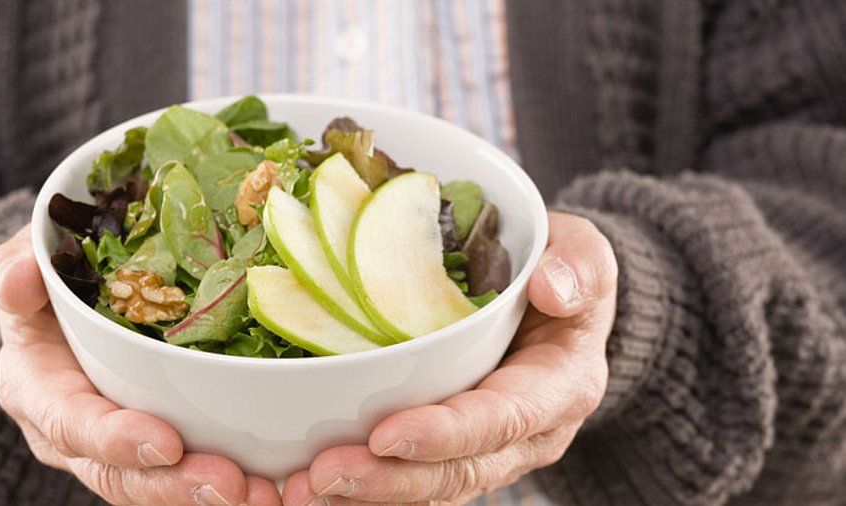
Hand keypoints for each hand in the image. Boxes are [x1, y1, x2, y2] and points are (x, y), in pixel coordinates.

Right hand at [0, 225, 281, 505]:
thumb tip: (19, 282)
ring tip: (264, 494)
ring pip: (160, 485)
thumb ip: (16, 270)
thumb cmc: (53, 278)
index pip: (71, 424)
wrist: (74, 296)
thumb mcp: (28, 263)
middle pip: (121, 475)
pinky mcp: (160, 443)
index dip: (114, 439)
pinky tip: (275, 483)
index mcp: (39, 389)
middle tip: (233, 485)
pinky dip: (233, 480)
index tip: (165, 443)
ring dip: (210, 494)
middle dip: (175, 485)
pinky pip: (190, 470)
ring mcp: (119, 444)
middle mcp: (77, 430)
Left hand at [281, 212, 617, 504]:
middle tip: (322, 475)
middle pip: (458, 471)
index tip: (385, 435)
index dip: (446, 433)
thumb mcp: (585, 253)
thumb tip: (552, 289)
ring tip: (301, 487)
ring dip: (367, 494)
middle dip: (389, 480)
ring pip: (429, 486)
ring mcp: (489, 448)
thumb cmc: (565, 276)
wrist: (559, 305)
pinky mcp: (454, 448)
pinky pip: (411, 477)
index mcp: (560, 388)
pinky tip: (307, 482)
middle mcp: (526, 434)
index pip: (502, 420)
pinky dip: (364, 487)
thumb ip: (579, 266)